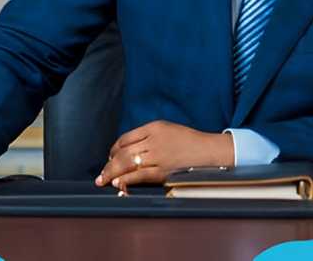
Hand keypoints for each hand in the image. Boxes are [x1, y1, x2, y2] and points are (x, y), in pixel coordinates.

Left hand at [96, 120, 233, 191]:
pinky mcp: (164, 171)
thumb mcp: (166, 129)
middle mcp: (153, 140)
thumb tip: (126, 150)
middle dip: (109, 165)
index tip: (110, 158)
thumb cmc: (189, 141)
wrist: (211, 151)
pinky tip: (118, 184)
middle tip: (101, 174)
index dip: (113, 150)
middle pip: (122, 152)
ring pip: (128, 164)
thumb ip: (147, 136)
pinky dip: (127, 180)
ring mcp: (158, 156)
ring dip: (113, 173)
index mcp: (153, 128)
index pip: (124, 139)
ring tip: (104, 181)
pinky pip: (140, 176)